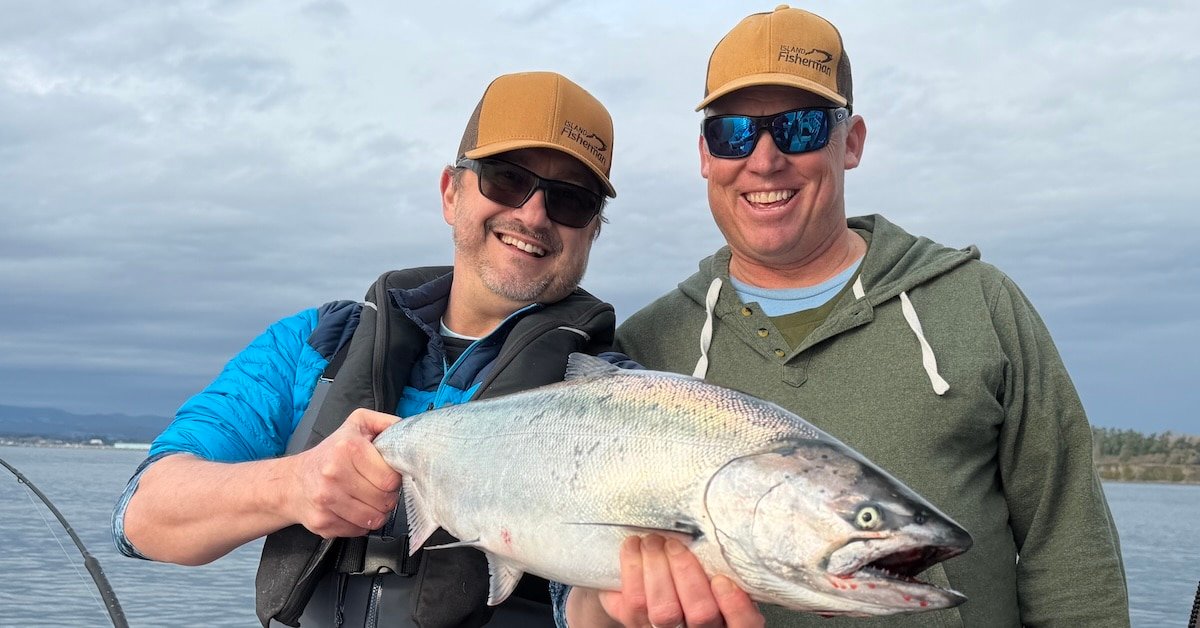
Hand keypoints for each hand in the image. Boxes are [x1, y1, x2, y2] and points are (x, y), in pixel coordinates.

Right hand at [285, 408, 401, 537]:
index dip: (395, 479)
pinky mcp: (323, 522)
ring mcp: (327, 501)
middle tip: (378, 488)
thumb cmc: (329, 454)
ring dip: (377, 512)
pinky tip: (353, 509)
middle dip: (388, 496)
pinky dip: (361, 523)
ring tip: (368, 499)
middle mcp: (334, 474)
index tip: (387, 475)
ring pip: (375, 519)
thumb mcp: (357, 425)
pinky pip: (359, 530)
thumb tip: (409, 432)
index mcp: (347, 448)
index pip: (390, 478)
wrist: (292, 481)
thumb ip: (386, 423)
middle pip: (385, 500)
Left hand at [596, 534, 763, 627]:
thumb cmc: (693, 576)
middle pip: (701, 613)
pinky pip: (633, 608)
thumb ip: (725, 566)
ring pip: (664, 612)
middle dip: (686, 573)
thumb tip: (728, 532)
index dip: (736, 606)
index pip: (743, 625)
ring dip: (656, 569)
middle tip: (674, 544)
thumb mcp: (720, 574)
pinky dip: (632, 573)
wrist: (650, 593)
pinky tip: (632, 548)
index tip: (723, 580)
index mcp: (728, 619)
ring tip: (651, 542)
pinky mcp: (635, 624)